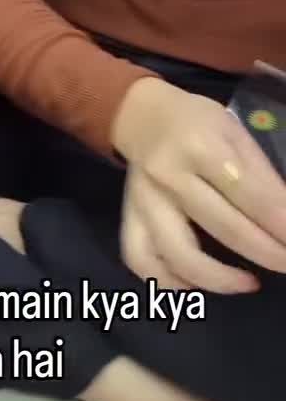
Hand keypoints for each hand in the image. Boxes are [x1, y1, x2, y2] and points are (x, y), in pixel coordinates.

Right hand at [112, 77, 285, 292]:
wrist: (139, 115)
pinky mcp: (129, 217)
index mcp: (199, 146)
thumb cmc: (195, 121)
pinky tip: (197, 286)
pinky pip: (141, 260)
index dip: (281, 224)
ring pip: (178, 254)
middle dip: (266, 252)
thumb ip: (261, 176)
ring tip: (249, 282)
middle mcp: (168, 175)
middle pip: (223, 226)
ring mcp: (144, 200)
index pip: (248, 194)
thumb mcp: (234, 133)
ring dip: (221, 279)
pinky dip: (169, 282)